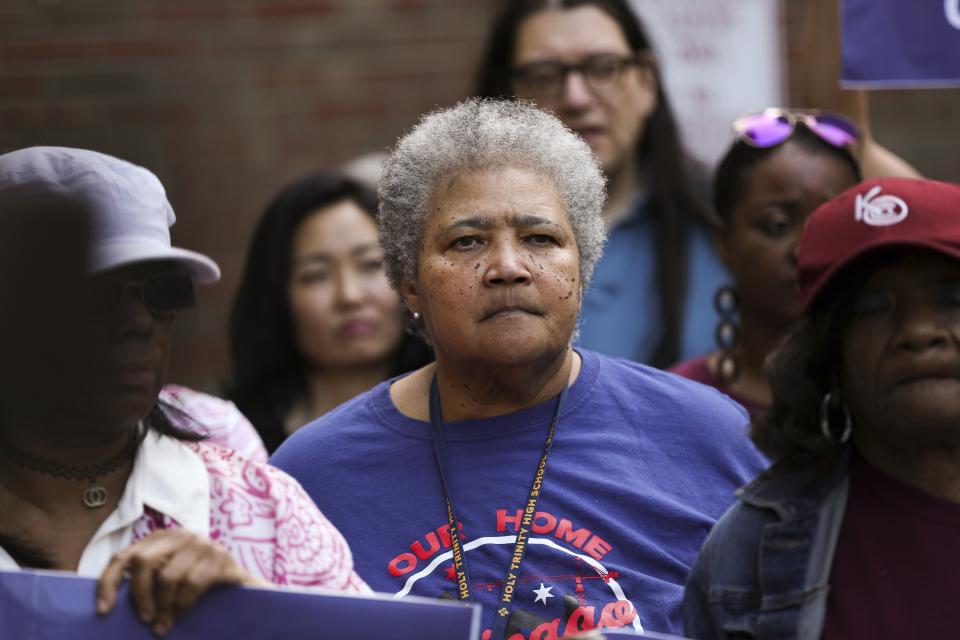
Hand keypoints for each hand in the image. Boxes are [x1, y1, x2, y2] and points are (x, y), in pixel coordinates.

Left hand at [96, 529, 268, 635]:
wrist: (242, 589)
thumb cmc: (198, 586)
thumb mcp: (169, 578)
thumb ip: (147, 581)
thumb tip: (109, 604)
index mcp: (161, 539)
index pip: (123, 557)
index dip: (109, 583)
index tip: (104, 610)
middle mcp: (180, 535)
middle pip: (142, 562)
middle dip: (139, 596)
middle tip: (145, 619)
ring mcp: (202, 544)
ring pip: (167, 577)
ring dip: (164, 607)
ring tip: (163, 625)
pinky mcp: (220, 557)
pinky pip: (192, 584)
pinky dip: (183, 605)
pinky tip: (181, 616)